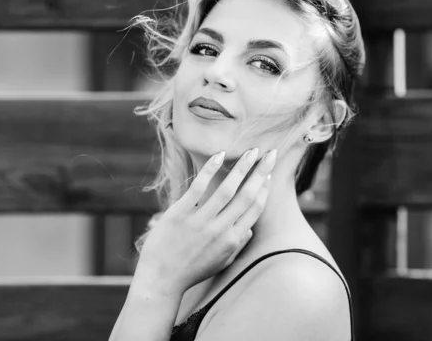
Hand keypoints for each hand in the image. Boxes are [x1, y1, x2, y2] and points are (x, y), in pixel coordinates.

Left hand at [136, 147, 276, 293]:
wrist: (161, 278)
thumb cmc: (191, 270)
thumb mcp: (221, 262)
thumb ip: (238, 245)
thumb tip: (249, 228)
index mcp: (232, 240)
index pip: (255, 209)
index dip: (264, 189)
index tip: (268, 174)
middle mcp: (220, 229)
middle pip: (247, 195)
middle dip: (261, 172)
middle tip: (270, 153)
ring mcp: (201, 220)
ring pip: (228, 188)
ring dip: (242, 167)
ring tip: (251, 151)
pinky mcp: (181, 213)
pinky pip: (199, 186)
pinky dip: (211, 169)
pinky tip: (220, 155)